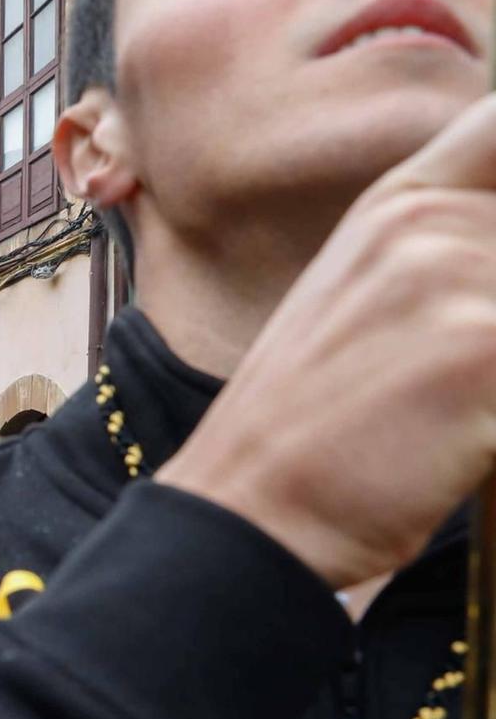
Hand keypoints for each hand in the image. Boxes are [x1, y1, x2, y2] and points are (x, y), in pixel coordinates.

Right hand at [156, 94, 495, 588]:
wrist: (246, 514)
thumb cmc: (310, 433)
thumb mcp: (364, 303)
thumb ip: (451, 253)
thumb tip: (490, 279)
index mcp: (396, 205)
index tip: (484, 276)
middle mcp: (428, 224)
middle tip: (460, 369)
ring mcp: (457, 279)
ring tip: (458, 412)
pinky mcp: (485, 347)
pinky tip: (465, 441)